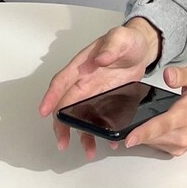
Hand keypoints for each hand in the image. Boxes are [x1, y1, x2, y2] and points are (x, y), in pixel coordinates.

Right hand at [39, 18, 160, 158]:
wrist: (142, 47)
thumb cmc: (128, 40)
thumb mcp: (121, 37)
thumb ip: (112, 46)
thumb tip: (100, 58)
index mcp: (82, 65)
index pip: (62, 81)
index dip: (51, 96)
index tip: (43, 111)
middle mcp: (84, 81)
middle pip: (66, 105)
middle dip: (61, 124)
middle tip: (63, 141)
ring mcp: (94, 93)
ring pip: (81, 116)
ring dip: (81, 133)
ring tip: (88, 150)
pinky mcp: (106, 101)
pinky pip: (99, 119)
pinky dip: (102, 131)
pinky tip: (108, 142)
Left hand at [124, 63, 186, 156]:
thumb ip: (182, 75)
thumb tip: (168, 75)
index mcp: (185, 115)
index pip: (161, 126)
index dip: (143, 133)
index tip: (128, 139)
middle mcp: (184, 133)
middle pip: (152, 138)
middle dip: (136, 133)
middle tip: (120, 125)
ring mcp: (183, 143)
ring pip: (155, 144)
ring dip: (143, 137)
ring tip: (133, 126)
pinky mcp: (182, 148)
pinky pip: (161, 146)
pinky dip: (152, 140)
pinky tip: (149, 130)